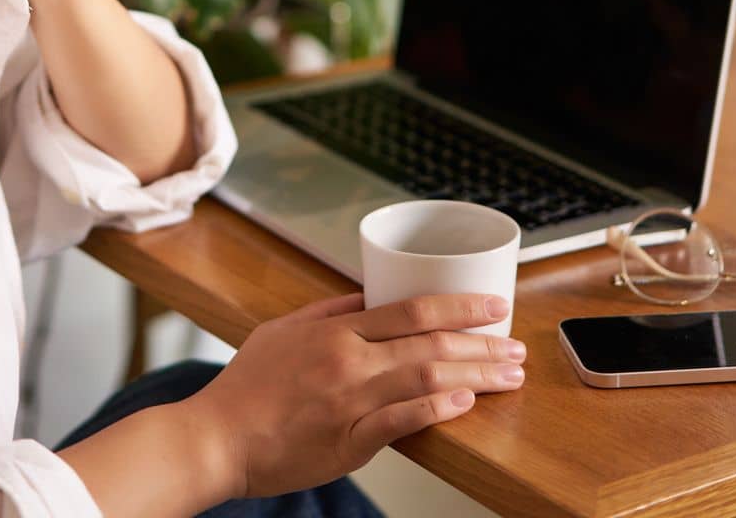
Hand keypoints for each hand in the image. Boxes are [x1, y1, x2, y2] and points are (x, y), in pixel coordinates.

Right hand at [182, 291, 525, 499]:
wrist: (219, 437)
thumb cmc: (248, 385)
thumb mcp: (285, 330)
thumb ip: (332, 311)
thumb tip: (372, 294)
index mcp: (336, 332)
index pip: (411, 309)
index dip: (459, 305)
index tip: (493, 303)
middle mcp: (350, 362)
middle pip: (431, 344)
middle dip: (483, 343)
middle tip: (516, 345)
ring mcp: (353, 403)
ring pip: (429, 381)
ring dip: (477, 376)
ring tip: (509, 376)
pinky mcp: (352, 442)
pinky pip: (406, 422)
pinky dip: (441, 410)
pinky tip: (467, 403)